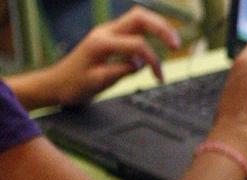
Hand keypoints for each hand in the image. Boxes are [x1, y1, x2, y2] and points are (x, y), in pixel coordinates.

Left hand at [43, 7, 180, 104]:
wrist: (58, 83)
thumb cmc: (75, 84)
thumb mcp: (98, 82)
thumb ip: (121, 70)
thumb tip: (140, 63)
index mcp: (101, 43)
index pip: (137, 44)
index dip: (153, 60)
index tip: (159, 77)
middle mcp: (105, 32)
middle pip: (140, 17)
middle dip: (161, 28)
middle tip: (176, 45)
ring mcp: (109, 32)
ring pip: (139, 19)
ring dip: (159, 28)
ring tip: (173, 44)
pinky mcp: (113, 38)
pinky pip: (136, 30)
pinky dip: (151, 36)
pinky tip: (157, 51)